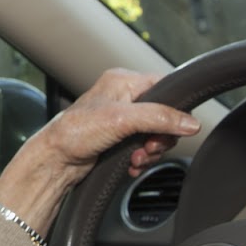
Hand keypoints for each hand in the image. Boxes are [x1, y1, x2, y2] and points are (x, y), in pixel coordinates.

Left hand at [0, 68, 200, 234]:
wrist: (55, 161)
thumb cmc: (75, 132)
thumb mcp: (122, 119)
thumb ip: (159, 117)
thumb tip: (190, 122)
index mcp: (124, 81)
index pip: (166, 87)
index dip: (174, 109)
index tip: (173, 128)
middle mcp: (123, 97)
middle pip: (164, 116)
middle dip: (159, 138)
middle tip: (148, 147)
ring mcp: (121, 119)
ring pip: (156, 135)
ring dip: (150, 152)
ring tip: (136, 158)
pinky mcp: (119, 139)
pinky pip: (144, 148)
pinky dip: (141, 159)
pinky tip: (131, 165)